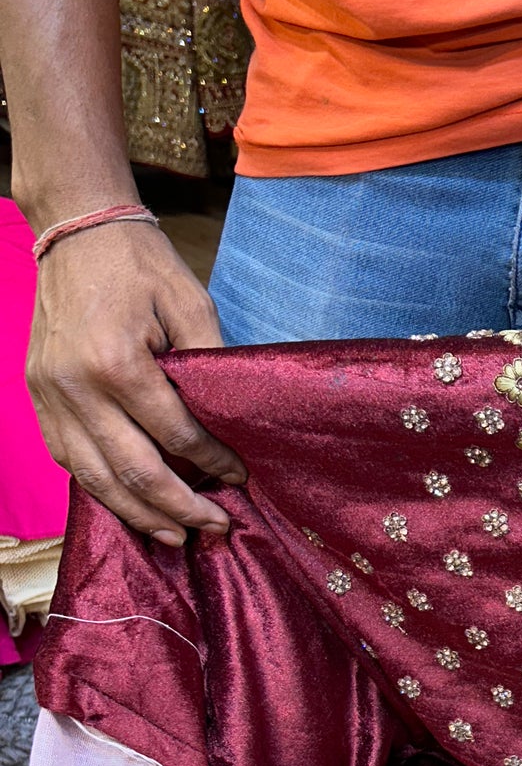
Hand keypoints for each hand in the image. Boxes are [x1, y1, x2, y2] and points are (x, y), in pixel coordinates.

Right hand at [26, 219, 244, 543]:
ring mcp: (50, 394)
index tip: (241, 479)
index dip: (213, 464)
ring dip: (137, 513)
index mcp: (118, 363)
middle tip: (214, 527)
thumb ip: (208, 365)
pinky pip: (67, 457)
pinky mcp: (37, 395)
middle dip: (179, 507)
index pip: (175, 435)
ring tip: (175, 535)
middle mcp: (77, 386)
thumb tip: (233, 423)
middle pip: (132, 471)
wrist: (76, 230)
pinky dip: (99, 487)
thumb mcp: (189, 305)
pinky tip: (129, 504)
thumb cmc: (139, 264)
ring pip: (94, 477)